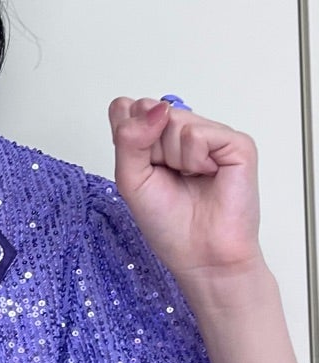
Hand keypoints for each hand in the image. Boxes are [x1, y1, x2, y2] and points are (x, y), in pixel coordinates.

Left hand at [108, 97, 263, 286]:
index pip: (125, 107)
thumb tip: (155, 108)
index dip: (127, 137)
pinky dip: (195, 159)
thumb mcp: (129, 177)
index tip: (141, 166)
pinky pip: (198, 133)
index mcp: (154, 135)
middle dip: (148, 148)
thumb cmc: (166, 221)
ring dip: (173, 156)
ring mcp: (210, 134)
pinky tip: (207, 174)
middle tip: (167, 175)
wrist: (201, 255)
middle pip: (146, 108)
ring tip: (189, 177)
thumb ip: (129, 138)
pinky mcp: (236, 144)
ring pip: (172, 118)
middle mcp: (182, 129)